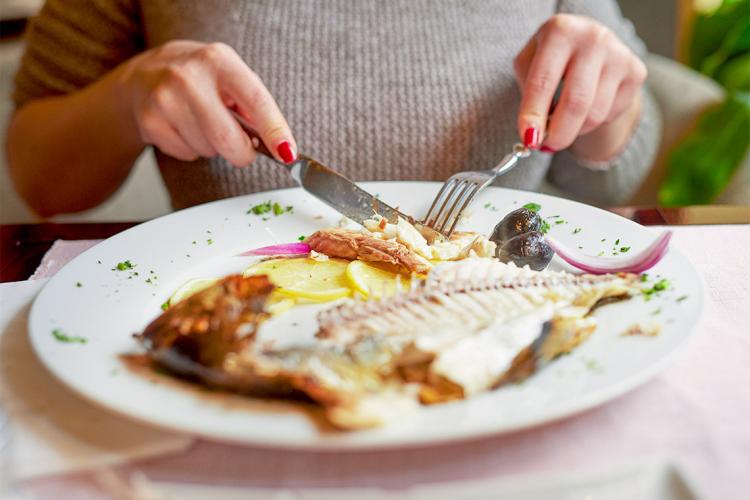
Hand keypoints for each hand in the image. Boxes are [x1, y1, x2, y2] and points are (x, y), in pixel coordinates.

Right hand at [115, 40, 295, 165]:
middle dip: (243, 153)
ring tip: (202, 123)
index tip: (288, 152)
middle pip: (227, 138)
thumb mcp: (229, 76)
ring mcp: (165, 99)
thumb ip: (254, 105)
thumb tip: (279, 143)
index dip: (274, 130)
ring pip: (208, 150)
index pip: (255, 99)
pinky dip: (193, 149)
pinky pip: (188, 154)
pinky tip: (183, 127)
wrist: (143, 75)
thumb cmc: (198, 78)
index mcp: (218, 60)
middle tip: (244, 150)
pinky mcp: (149, 122)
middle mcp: (189, 77)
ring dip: (214, 147)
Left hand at [514, 14, 646, 155]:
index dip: (533, 115)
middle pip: (576, 102)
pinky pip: (610, 114)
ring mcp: (619, 55)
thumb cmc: (551, 58)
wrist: (588, 41)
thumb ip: (527, 96)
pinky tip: (587, 105)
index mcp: (561, 32)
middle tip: (547, 147)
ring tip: (564, 121)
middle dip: (559, 133)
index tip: (529, 139)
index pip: (543, 81)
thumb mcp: (528, 64)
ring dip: (574, 129)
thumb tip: (534, 134)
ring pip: (595, 115)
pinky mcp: (636, 72)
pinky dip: (592, 121)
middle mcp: (594, 39)